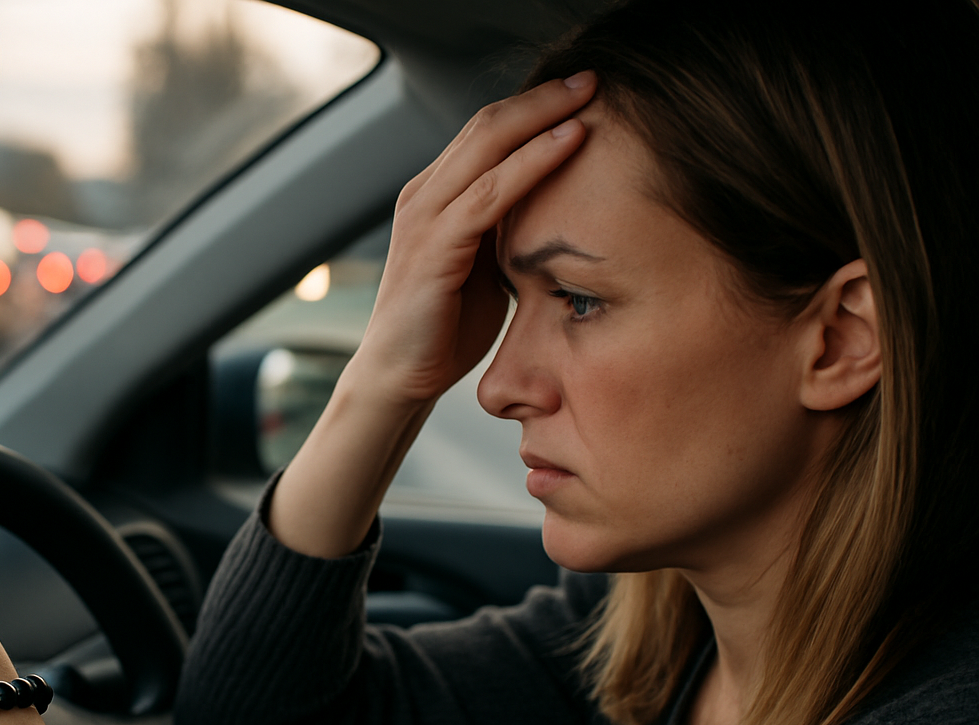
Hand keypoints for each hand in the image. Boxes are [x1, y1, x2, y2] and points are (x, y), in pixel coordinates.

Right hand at [349, 71, 595, 404]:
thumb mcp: (483, 266)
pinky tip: (570, 142)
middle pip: (487, 124)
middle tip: (593, 77)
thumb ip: (505, 230)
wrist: (400, 377)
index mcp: (434, 197)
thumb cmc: (444, 328)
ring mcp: (424, 217)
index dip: (534, 106)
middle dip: (543, 97)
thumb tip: (557, 210)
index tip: (583, 91)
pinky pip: (490, 192)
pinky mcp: (433, 246)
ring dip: (543, 116)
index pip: (486, 132)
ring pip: (489, 145)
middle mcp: (423, 196)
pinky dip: (534, 162)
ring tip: (589, 96)